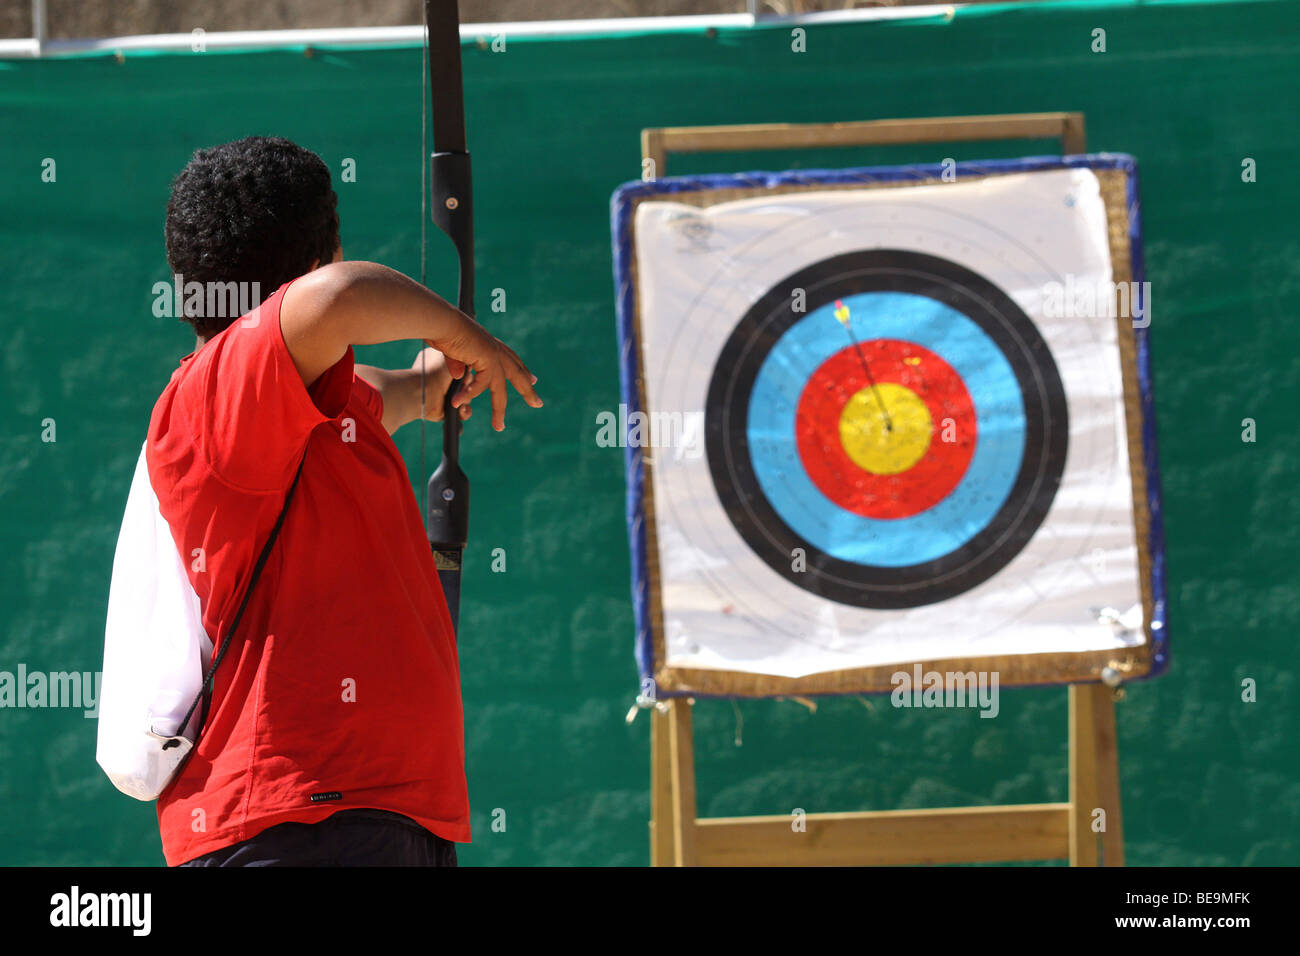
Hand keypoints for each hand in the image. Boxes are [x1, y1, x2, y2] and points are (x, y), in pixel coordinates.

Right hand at [424, 314, 541, 430]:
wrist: (441, 322)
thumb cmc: (442, 333)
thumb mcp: (451, 353)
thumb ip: (457, 365)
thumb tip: (458, 376)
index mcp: (490, 345)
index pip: (511, 360)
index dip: (522, 371)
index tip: (533, 380)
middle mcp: (495, 349)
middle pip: (517, 373)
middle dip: (528, 390)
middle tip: (538, 404)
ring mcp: (493, 354)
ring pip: (500, 388)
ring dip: (499, 410)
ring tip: (499, 426)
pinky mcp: (487, 359)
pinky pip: (481, 384)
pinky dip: (470, 394)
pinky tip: (458, 402)